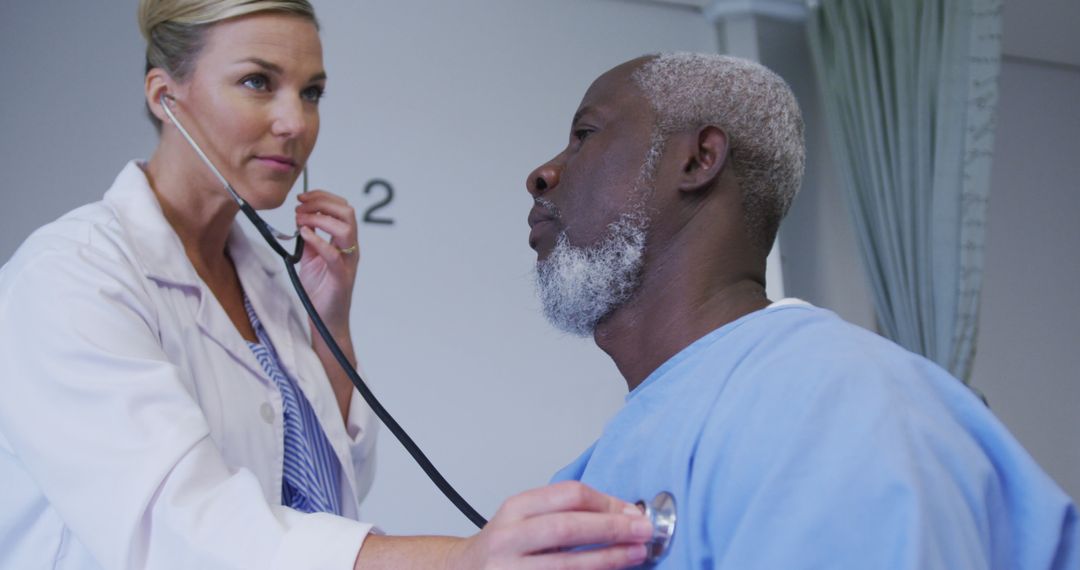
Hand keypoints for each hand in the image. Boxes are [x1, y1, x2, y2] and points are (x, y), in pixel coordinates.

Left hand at [295, 190, 358, 337]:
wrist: (325, 319)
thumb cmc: (320, 289)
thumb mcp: (310, 257)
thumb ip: (309, 238)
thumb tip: (301, 218)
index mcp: (345, 241)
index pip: (342, 208)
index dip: (323, 197)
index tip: (301, 197)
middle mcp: (350, 248)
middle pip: (347, 212)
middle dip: (322, 202)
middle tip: (300, 206)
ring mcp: (348, 262)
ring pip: (346, 228)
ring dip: (320, 218)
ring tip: (301, 220)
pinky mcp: (341, 277)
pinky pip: (334, 254)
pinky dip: (318, 240)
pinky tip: (304, 234)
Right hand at [448, 481, 651, 568]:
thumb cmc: (504, 548)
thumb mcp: (524, 518)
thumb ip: (564, 513)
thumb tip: (623, 514)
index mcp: (514, 510)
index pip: (567, 495)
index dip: (606, 503)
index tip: (632, 512)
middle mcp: (508, 539)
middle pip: (567, 527)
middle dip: (611, 529)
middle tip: (643, 531)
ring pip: (566, 565)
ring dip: (608, 559)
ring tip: (635, 554)